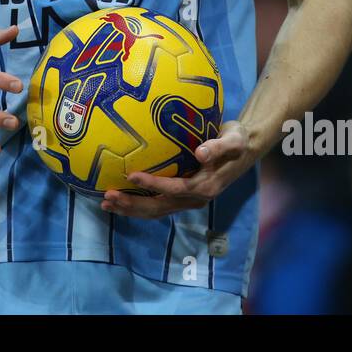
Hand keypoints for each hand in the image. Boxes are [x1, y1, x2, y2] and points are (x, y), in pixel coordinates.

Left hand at [101, 121, 256, 218]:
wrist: (245, 150)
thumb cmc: (236, 141)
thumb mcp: (233, 140)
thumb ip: (218, 146)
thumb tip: (200, 153)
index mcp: (205, 186)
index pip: (175, 188)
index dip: (153, 185)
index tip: (132, 176)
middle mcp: (195, 198)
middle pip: (159, 207)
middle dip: (133, 204)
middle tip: (108, 196)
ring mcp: (188, 200)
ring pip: (156, 211)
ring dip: (131, 209)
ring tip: (106, 204)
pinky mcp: (182, 197)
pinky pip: (157, 206)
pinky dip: (137, 206)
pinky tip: (120, 201)